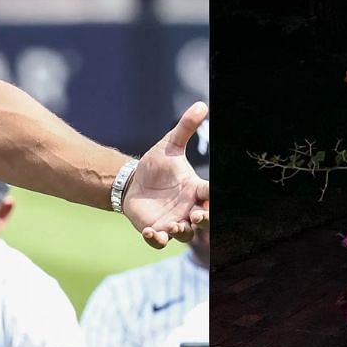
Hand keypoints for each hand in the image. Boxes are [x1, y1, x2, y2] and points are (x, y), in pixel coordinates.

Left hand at [123, 103, 209, 248]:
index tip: (208, 195)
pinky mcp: (155, 230)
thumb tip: (201, 104)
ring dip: (181, 232)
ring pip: (185, 234)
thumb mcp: (169, 145)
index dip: (212, 198)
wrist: (133, 181)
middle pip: (205, 221)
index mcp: (195, 190)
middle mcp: (188, 209)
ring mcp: (173, 221)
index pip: (210, 196)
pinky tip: (151, 233)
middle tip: (196, 216)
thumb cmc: (156, 166)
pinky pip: (160, 241)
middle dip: (203, 221)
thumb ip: (185, 128)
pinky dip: (157, 240)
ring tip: (171, 227)